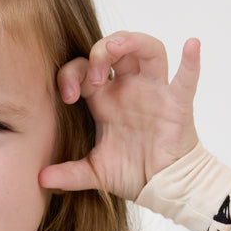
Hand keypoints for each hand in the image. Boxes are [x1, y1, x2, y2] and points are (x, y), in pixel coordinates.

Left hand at [39, 32, 200, 200]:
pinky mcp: (177, 104)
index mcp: (105, 100)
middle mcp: (128, 89)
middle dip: (99, 52)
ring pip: (148, 50)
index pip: (83, 70)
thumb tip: (40, 180)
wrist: (161, 188)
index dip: (71, 74)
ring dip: (132, 42)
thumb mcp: (94, 173)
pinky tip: (191, 44)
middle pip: (115, 49)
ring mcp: (154, 93)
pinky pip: (186, 79)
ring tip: (116, 48)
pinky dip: (191, 62)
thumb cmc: (131, 172)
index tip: (67, 96)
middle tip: (91, 76)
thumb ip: (68, 174)